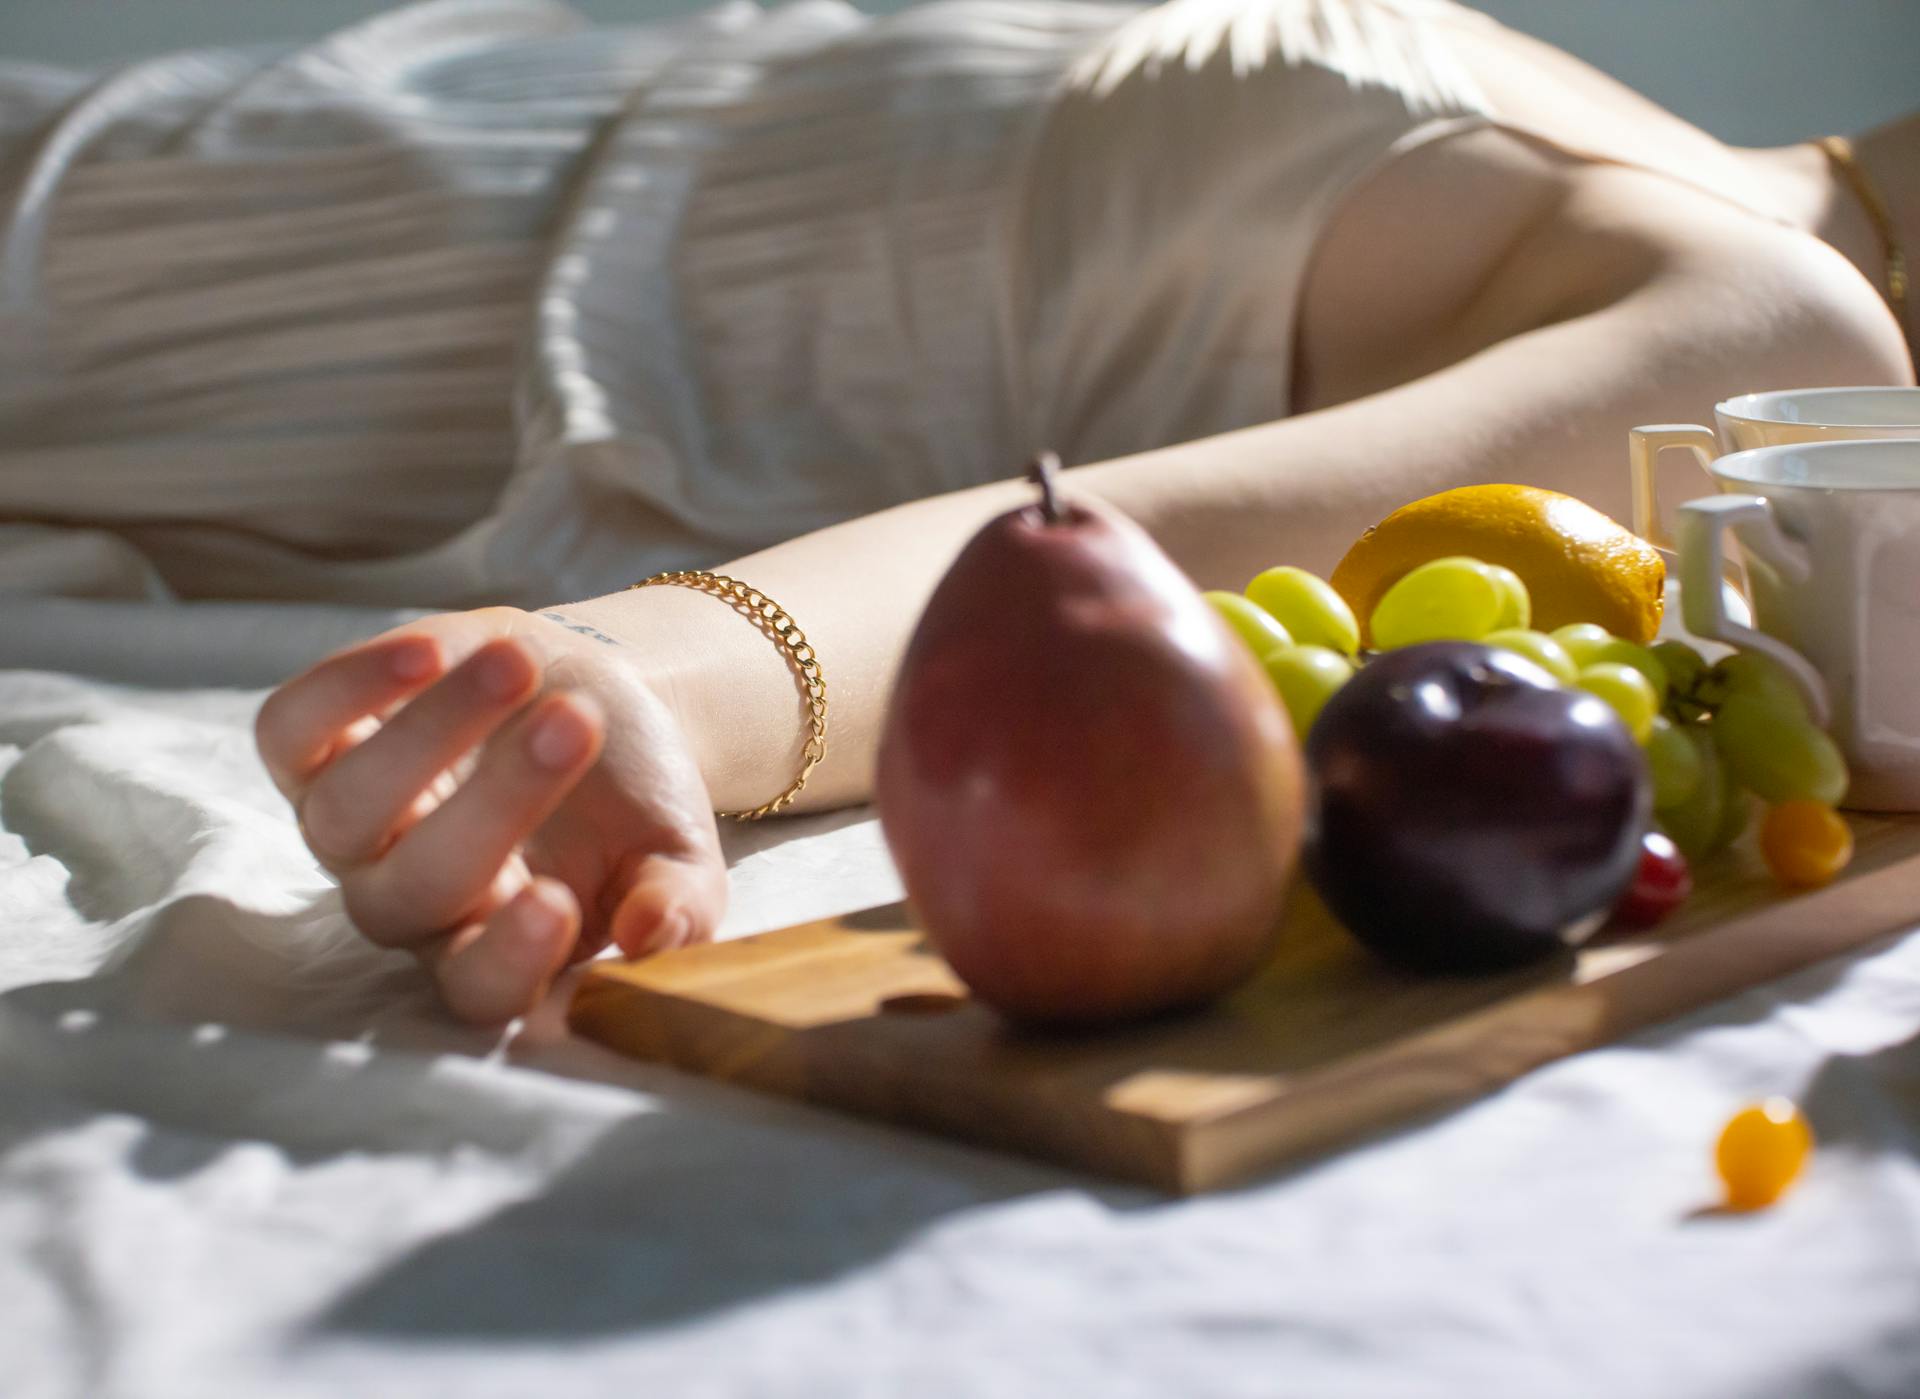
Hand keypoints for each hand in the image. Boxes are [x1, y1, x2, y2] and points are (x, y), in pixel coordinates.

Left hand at [255, 607, 726, 1022]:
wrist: (587, 700)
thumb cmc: (632, 802)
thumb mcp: (677, 856)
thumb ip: (677, 909)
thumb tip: (651, 939)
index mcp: (501, 949)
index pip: (481, 987)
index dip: (506, 958)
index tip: (559, 903)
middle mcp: (411, 904)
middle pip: (414, 891)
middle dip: (494, 803)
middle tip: (575, 725)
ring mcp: (353, 830)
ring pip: (342, 811)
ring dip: (430, 732)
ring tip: (519, 664)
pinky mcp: (314, 749)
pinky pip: (292, 730)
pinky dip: (347, 688)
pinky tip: (429, 651)